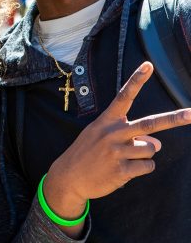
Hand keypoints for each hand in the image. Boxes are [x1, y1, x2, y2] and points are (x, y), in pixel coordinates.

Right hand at [44, 62, 190, 231]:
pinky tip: (123, 170)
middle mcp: (112, 133)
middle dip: (174, 119)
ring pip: (151, 149)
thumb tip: (157, 144)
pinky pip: (147, 166)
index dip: (136, 80)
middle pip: (149, 124)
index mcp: (106, 121)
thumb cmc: (88, 153)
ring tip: (124, 158)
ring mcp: (116, 152)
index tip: (148, 65)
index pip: (124, 96)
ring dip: (144, 155)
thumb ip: (130, 136)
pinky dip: (141, 169)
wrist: (69, 176)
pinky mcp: (121, 171)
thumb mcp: (102, 138)